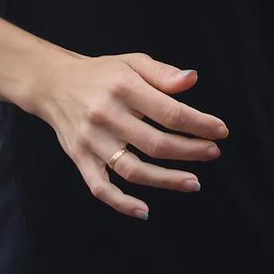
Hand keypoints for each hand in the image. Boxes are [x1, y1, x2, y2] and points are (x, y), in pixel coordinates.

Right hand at [27, 52, 228, 219]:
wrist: (52, 83)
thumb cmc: (100, 73)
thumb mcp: (131, 63)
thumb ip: (162, 73)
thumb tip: (192, 81)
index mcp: (123, 87)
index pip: (170, 112)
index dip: (199, 124)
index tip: (220, 131)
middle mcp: (106, 114)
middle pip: (156, 144)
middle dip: (190, 151)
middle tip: (212, 153)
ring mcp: (91, 140)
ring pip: (133, 169)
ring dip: (167, 180)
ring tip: (194, 183)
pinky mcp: (79, 158)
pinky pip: (100, 188)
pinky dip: (122, 203)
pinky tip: (144, 210)